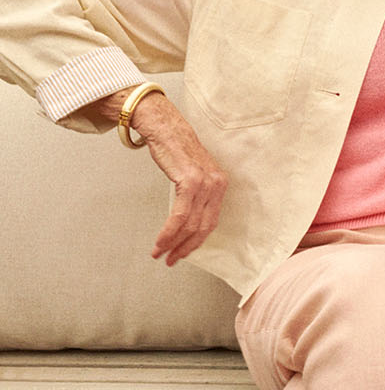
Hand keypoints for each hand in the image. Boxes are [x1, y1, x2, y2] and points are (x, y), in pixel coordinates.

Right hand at [128, 91, 228, 265]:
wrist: (166, 129)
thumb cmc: (176, 151)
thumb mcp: (192, 175)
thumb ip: (195, 196)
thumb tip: (187, 223)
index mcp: (220, 184)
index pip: (211, 222)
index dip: (196, 242)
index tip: (182, 254)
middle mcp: (217, 183)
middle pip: (203, 227)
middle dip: (185, 247)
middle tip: (169, 260)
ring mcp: (206, 182)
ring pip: (191, 224)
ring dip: (173, 243)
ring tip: (159, 253)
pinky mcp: (191, 180)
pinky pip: (180, 215)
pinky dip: (169, 231)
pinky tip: (160, 241)